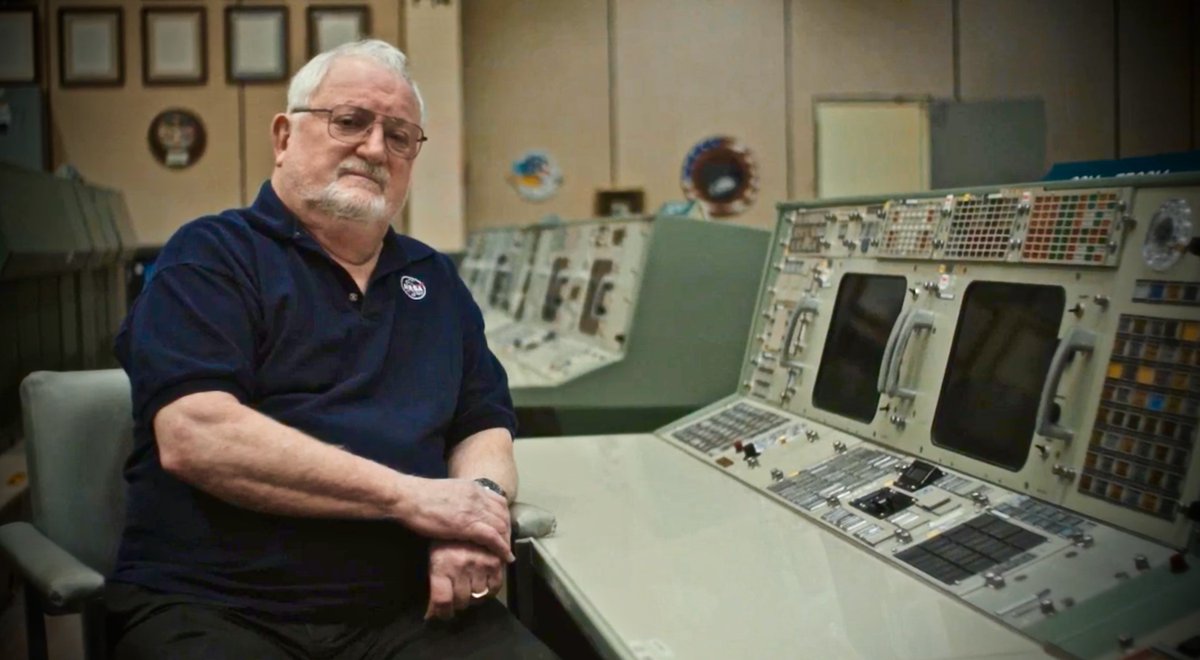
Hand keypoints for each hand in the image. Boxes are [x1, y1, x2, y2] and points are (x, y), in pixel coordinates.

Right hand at [397, 477, 513, 560]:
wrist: (408, 497)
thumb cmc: (420, 497)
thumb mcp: (447, 492)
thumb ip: (460, 499)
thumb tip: (462, 509)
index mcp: (473, 487)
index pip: (499, 502)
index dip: (504, 517)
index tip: (503, 530)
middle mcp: (478, 496)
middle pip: (503, 515)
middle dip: (508, 531)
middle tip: (506, 545)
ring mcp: (474, 510)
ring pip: (502, 526)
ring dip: (506, 541)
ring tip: (506, 554)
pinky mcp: (468, 525)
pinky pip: (493, 537)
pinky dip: (502, 548)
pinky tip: (505, 557)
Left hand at [425, 540, 503, 619]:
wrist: (459, 511)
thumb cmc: (441, 534)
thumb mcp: (431, 554)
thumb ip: (436, 579)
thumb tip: (432, 609)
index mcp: (441, 566)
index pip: (442, 601)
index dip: (439, 613)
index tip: (437, 615)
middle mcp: (461, 567)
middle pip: (461, 601)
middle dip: (457, 604)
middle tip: (455, 600)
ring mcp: (479, 563)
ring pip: (478, 596)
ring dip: (473, 598)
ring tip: (469, 591)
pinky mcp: (494, 560)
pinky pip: (495, 586)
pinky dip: (490, 591)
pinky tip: (483, 586)